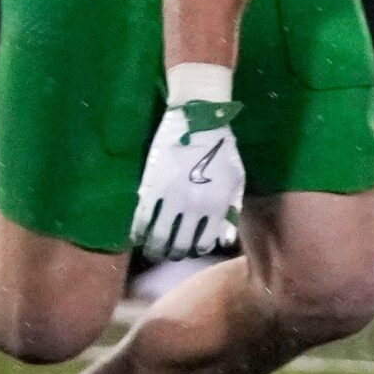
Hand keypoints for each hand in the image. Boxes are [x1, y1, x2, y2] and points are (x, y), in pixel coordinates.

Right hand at [133, 91, 244, 258]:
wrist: (199, 120)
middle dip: (173, 253)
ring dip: (154, 248)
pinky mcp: (151, 188)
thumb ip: (232, 210)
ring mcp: (171, 199)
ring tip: (152, 248)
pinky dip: (138, 232)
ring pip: (158, 238)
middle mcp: (193, 208)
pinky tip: (137, 234)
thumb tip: (226, 240)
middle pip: (178, 246)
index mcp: (216, 206)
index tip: (189, 248)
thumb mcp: (236, 180)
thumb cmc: (222, 149)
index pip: (203, 244)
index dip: (195, 250)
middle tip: (167, 252)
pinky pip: (141, 220)